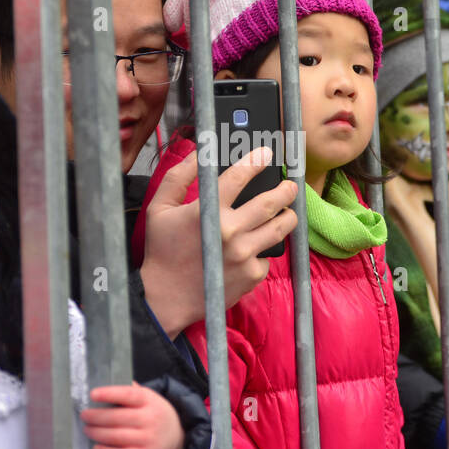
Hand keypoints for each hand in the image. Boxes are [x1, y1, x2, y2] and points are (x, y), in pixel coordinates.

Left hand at [81, 382, 184, 448]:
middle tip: (84, 416)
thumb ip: (130, 391)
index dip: (109, 394)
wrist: (177, 437)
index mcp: (149, 400)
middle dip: (96, 417)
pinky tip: (97, 448)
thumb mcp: (148, 397)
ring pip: (117, 437)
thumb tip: (105, 384)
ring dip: (97, 433)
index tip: (92, 394)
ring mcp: (149, 439)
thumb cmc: (154, 414)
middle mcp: (150, 419)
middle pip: (117, 418)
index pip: (128, 394)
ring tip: (87, 430)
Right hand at [140, 147, 297, 336]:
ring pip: (280, 228)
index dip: (256, 161)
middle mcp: (229, 231)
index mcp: (206, 211)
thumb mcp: (159, 208)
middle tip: (289, 185)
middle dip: (286, 190)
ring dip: (288, 216)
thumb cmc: (162, 250)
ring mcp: (243, 254)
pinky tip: (255, 248)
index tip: (266, 154)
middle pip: (271, 202)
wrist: (165, 297)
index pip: (238, 176)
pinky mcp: (251, 275)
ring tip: (287, 212)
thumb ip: (179, 176)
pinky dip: (264, 250)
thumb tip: (200, 152)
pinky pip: (268, 256)